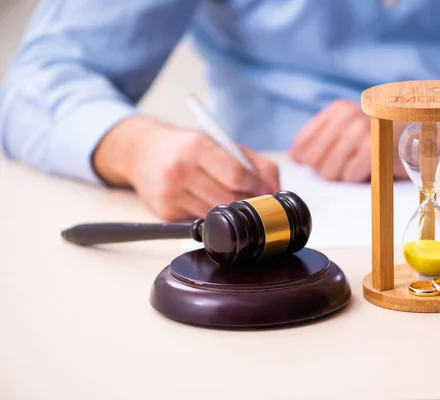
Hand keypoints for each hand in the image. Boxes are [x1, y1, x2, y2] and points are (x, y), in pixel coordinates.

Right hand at [92, 116, 279, 220]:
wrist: (141, 152)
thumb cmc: (187, 147)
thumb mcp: (220, 143)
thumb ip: (254, 163)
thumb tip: (275, 189)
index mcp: (197, 147)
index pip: (236, 175)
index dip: (257, 187)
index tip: (267, 192)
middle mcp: (180, 170)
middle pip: (229, 199)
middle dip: (248, 203)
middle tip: (257, 202)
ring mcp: (171, 194)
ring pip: (216, 215)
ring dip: (232, 213)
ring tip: (233, 201)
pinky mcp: (165, 213)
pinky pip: (200, 222)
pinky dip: (212, 217)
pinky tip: (208, 204)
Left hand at [290, 100, 406, 181]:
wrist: (423, 136)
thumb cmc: (382, 135)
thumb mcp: (350, 129)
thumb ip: (321, 139)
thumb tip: (295, 156)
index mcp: (338, 109)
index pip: (303, 141)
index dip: (305, 159)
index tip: (315, 165)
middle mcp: (348, 116)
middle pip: (313, 159)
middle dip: (323, 170)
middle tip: (342, 168)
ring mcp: (360, 132)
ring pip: (328, 170)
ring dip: (341, 176)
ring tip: (355, 168)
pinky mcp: (373, 150)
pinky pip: (348, 177)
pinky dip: (356, 179)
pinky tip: (367, 169)